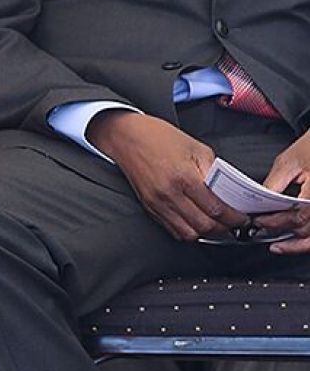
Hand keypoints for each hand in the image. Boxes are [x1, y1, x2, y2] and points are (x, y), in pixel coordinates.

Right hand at [90, 110, 248, 241]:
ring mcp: (157, 203)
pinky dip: (188, 230)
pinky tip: (195, 221)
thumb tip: (228, 191)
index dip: (235, 218)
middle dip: (224, 228)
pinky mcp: (149, 206)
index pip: (217, 209)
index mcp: (184, 177)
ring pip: (188, 233)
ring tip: (214, 223)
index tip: (243, 218)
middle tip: (233, 222)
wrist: (127, 136)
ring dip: (205, 232)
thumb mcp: (196, 148)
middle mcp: (169, 194)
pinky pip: (172, 230)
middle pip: (204, 226)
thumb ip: (214, 171)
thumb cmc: (159, 137)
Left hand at [255, 134, 309, 254]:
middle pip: (307, 229)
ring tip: (279, 246)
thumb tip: (257, 202)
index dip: (275, 222)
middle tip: (262, 228)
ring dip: (298, 243)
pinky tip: (296, 242)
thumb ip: (274, 184)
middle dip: (282, 231)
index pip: (298, 217)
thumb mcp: (289, 162)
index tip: (258, 220)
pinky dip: (308, 240)